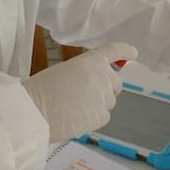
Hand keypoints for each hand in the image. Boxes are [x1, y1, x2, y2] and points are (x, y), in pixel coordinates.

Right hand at [23, 42, 137, 141]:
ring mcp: (105, 98)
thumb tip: (94, 83)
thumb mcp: (65, 70)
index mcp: (92, 61)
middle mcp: (103, 77)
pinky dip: (93, 117)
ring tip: (75, 107)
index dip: (126, 51)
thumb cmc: (42, 89)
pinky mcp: (102, 117)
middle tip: (89, 93)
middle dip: (108, 86)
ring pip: (109, 101)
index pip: (115, 51)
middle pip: (116, 82)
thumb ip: (86, 73)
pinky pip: (103, 116)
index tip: (133, 53)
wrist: (35, 112)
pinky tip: (76, 117)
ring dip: (98, 103)